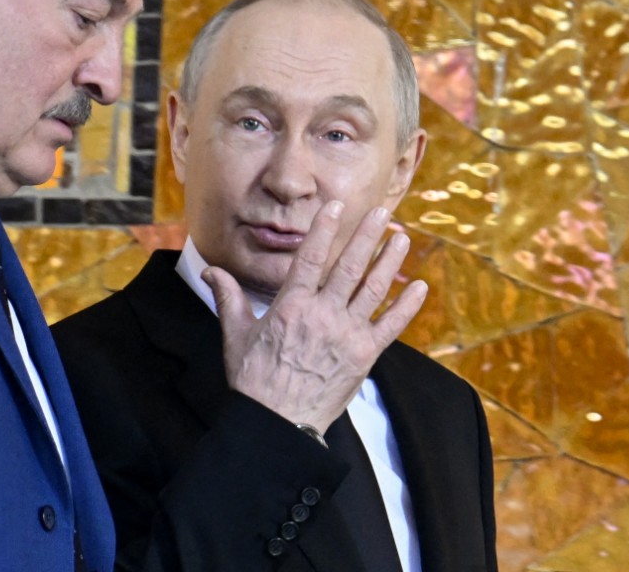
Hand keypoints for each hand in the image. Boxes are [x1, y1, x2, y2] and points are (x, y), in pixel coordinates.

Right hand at [203, 200, 426, 436]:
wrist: (279, 423)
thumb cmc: (254, 379)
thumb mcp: (235, 334)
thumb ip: (228, 297)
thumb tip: (209, 271)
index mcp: (291, 306)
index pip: (310, 257)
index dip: (324, 229)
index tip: (337, 205)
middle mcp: (322, 315)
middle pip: (349, 267)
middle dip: (367, 236)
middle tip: (382, 211)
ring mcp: (347, 335)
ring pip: (373, 290)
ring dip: (389, 261)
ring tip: (401, 237)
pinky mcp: (365, 356)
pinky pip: (391, 326)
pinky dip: (407, 306)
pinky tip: (419, 286)